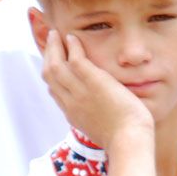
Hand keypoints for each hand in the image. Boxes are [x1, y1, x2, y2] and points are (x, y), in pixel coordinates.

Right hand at [42, 31, 151, 149]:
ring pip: (55, 65)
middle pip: (49, 76)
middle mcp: (70, 103)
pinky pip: (74, 59)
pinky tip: (73, 37)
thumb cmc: (125, 140)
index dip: (52, 76)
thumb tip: (106, 118)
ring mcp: (79, 92)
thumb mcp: (104, 131)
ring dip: (54, 47)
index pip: (55, 92)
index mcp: (73, 115)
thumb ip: (98, 120)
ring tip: (56, 34)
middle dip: (47, 56)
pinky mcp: (93, 82)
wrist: (129, 141)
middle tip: (51, 42)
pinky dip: (71, 46)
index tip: (54, 64)